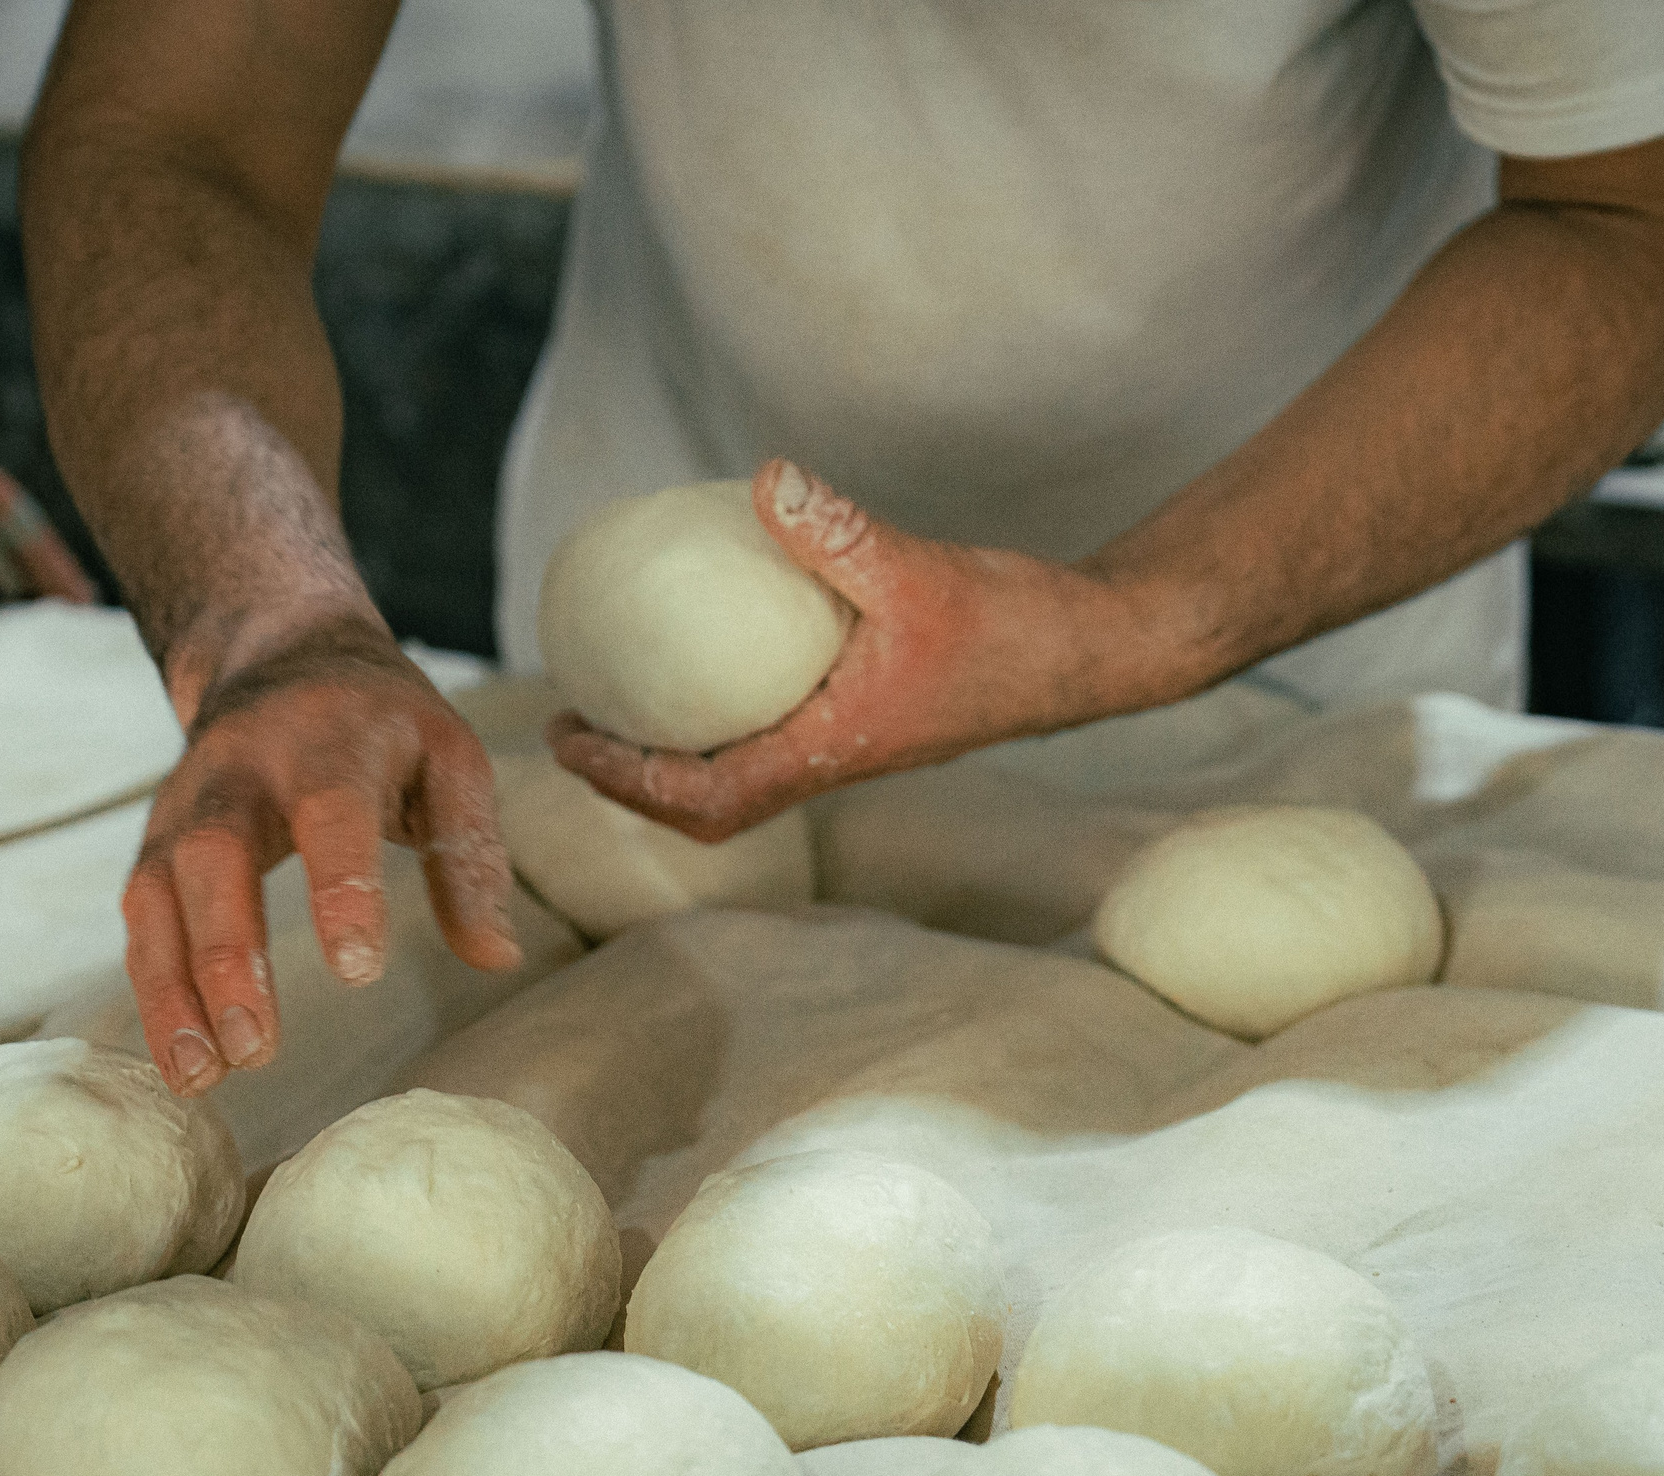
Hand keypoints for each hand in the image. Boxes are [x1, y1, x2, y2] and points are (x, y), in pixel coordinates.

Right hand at [125, 593, 519, 1096]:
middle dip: (228, 954)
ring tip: (204, 1075)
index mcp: (329, 741)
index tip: (357, 970)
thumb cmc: (382, 725)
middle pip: (213, 855)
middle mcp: (239, 769)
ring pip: (158, 893)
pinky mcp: (156, 843)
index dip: (340, 887)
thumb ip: (472, 856)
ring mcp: (184, 804)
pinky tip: (183, 1062)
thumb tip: (497, 957)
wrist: (280, 656)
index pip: (329, 811)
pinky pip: (140, 920)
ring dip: (174, 989)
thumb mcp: (450, 761)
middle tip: (258, 1048)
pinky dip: (153, 992)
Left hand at [547, 460, 1139, 841]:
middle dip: (633, 781)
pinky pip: (774, 732)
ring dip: (675, 754)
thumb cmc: (1017, 625)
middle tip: (576, 726)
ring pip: (741, 776)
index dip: (626, 779)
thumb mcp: (921, 571)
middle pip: (710, 807)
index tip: (570, 737)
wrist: (1093, 649)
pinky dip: (725, 713)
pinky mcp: (871, 714)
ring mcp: (852, 742)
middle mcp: (834, 760)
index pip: (705, 798)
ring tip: (624, 699)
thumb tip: (764, 480)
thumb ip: (840, 531)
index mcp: (832, 751)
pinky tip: (711, 648)